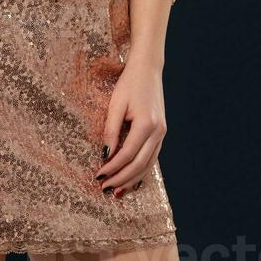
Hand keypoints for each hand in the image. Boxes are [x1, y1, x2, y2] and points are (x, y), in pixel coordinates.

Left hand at [93, 57, 167, 197]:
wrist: (148, 69)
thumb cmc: (129, 83)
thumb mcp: (116, 104)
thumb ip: (111, 130)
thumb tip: (105, 155)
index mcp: (146, 124)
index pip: (127, 155)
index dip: (112, 168)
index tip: (98, 176)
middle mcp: (158, 132)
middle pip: (139, 164)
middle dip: (122, 179)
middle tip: (106, 189)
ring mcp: (162, 133)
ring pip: (148, 164)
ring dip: (132, 179)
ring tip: (117, 191)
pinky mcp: (161, 133)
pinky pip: (152, 157)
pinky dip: (141, 170)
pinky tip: (132, 179)